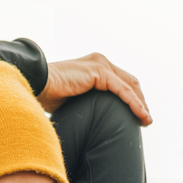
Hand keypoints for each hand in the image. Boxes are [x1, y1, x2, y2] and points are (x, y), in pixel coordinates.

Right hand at [37, 53, 151, 125]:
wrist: (37, 83)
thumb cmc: (48, 94)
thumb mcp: (73, 100)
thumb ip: (87, 103)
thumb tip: (92, 120)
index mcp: (94, 67)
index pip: (120, 82)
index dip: (131, 98)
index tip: (136, 116)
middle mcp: (100, 62)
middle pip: (130, 82)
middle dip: (140, 101)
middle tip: (145, 120)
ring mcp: (101, 64)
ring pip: (129, 86)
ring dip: (140, 104)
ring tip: (146, 121)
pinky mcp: (100, 72)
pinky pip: (123, 90)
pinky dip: (134, 103)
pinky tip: (141, 115)